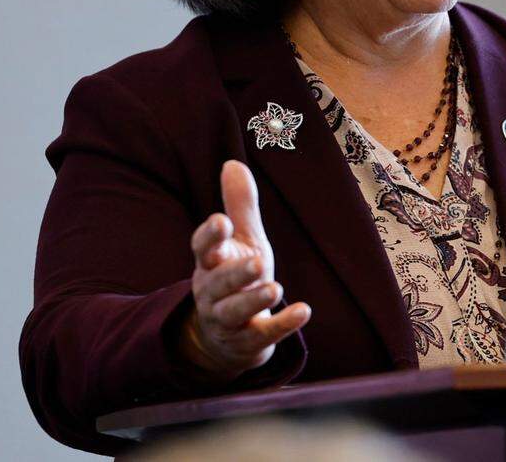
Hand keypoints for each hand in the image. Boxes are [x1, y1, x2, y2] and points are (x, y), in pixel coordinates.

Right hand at [181, 160, 310, 375]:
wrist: (227, 337)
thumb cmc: (235, 277)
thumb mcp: (241, 240)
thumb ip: (239, 205)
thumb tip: (232, 163)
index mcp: (211, 262)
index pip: (202, 248)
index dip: (210, 236)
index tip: (221, 221)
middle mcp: (213, 292)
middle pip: (218, 283)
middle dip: (235, 273)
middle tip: (257, 262)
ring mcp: (228, 320)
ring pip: (234, 312)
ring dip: (253, 301)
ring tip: (274, 288)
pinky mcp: (249, 342)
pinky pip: (263, 335)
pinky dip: (283, 325)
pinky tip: (303, 311)